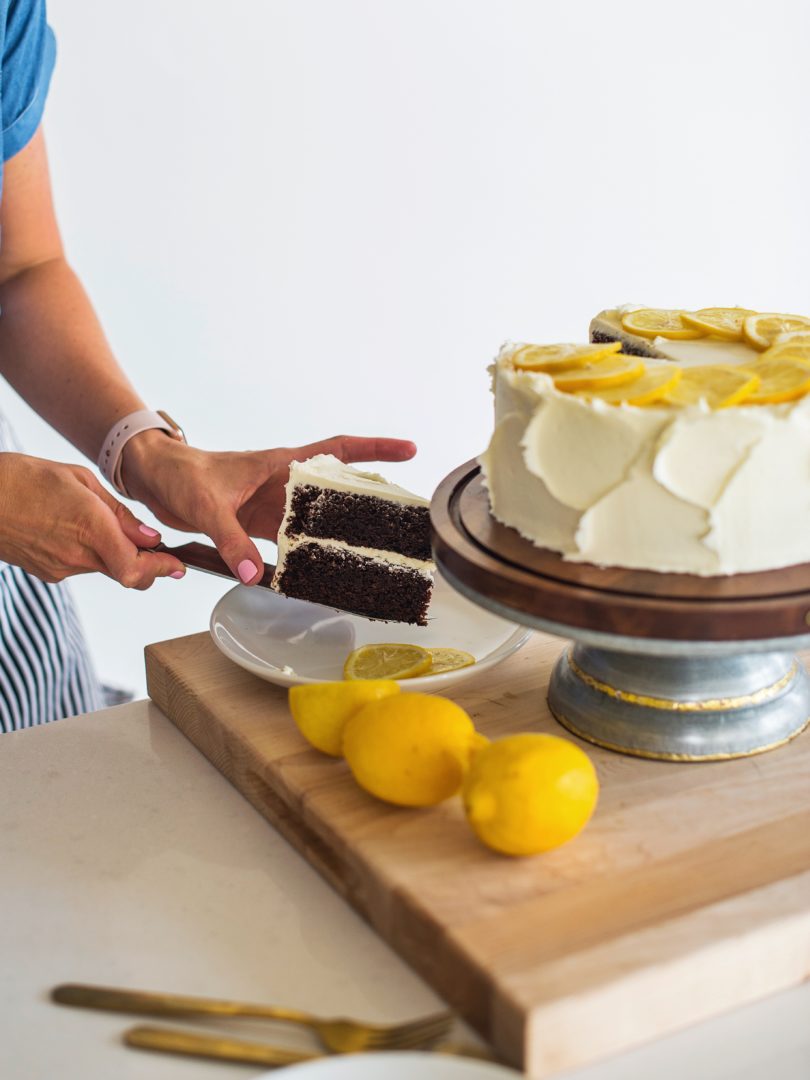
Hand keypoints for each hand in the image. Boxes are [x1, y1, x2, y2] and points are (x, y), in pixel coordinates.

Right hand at [0, 453, 185, 587]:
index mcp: (90, 527)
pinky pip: (82, 567)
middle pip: (127, 573)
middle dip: (145, 562)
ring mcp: (60, 568)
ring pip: (105, 568)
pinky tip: (77, 530)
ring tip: (101, 523)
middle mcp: (77, 555)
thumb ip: (120, 513)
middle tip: (154, 547)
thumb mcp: (80, 480)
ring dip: (116, 554)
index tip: (177, 566)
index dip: (162, 570)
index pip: (136, 568)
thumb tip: (150, 537)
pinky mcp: (48, 573)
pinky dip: (91, 553)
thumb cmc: (23, 478)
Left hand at [122, 433, 417, 583]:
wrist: (154, 478)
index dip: (374, 449)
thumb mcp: (208, 506)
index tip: (408, 450)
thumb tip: (256, 574)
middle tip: (404, 517)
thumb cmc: (181, 475)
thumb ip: (232, 540)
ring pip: (317, 520)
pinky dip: (305, 557)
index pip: (338, 450)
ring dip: (339, 534)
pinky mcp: (258, 526)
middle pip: (338, 490)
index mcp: (281, 464)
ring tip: (371, 550)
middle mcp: (284, 484)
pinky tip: (319, 573)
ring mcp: (273, 506)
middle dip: (370, 500)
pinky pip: (291, 543)